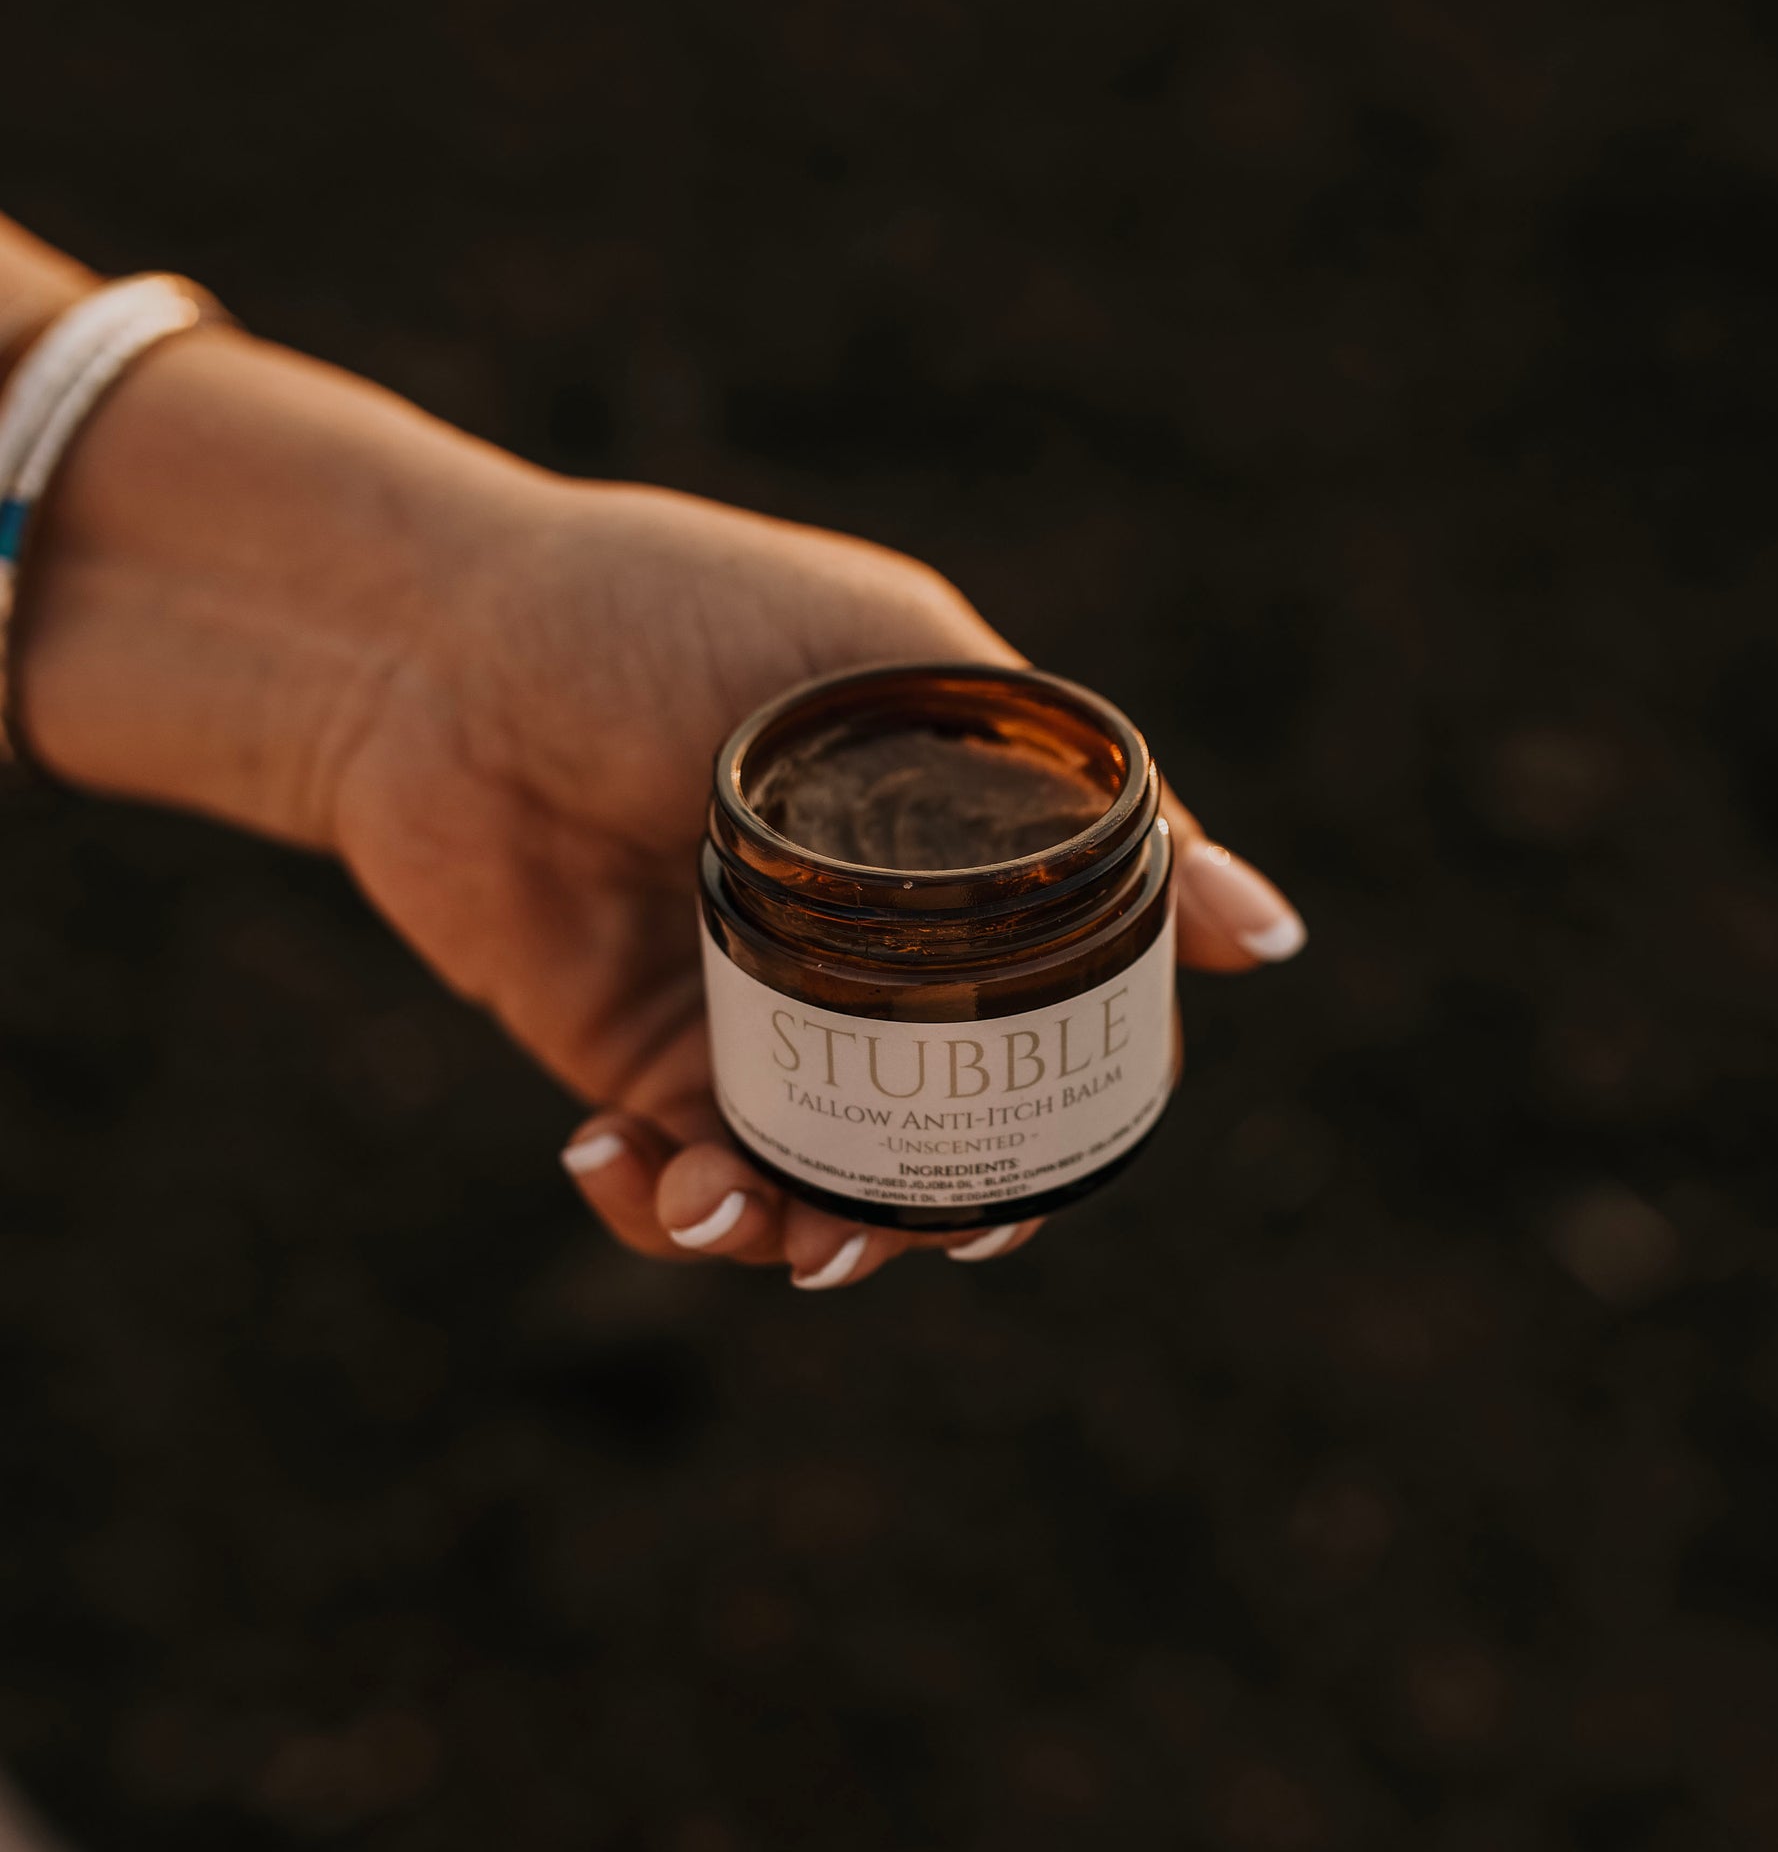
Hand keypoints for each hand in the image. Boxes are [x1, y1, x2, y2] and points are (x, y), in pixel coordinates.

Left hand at [328, 475, 1307, 1291]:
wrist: (431, 643)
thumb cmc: (671, 612)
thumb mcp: (897, 671)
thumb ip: (1077, 804)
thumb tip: (1270, 939)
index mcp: (954, 871)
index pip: (1060, 1037)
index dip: (1068, 1129)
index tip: (1033, 1179)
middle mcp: (869, 962)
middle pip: (942, 1146)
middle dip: (919, 1224)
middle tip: (880, 1238)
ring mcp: (751, 1022)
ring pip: (813, 1194)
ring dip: (786, 1239)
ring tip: (726, 1207)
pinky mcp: (632, 1065)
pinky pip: (675, 1188)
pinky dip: (657, 1213)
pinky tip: (612, 1161)